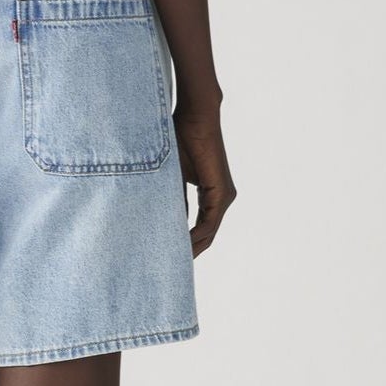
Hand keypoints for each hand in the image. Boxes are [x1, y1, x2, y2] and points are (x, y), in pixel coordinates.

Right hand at [176, 104, 235, 255]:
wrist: (196, 118)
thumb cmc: (181, 139)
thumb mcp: (172, 177)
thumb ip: (172, 200)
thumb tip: (161, 223)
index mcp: (211, 195)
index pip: (199, 228)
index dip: (184, 243)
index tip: (167, 254)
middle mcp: (221, 199)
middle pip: (206, 236)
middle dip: (188, 251)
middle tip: (168, 266)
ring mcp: (224, 197)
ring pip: (208, 233)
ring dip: (191, 248)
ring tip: (171, 261)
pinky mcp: (222, 193)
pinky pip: (209, 224)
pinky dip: (196, 236)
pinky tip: (180, 245)